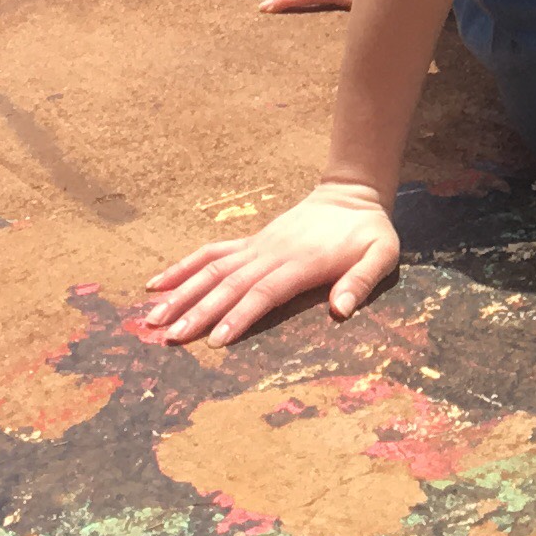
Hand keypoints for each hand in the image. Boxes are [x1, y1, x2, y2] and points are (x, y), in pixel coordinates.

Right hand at [137, 182, 400, 345]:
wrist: (352, 195)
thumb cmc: (369, 233)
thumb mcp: (382, 255)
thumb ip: (362, 281)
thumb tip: (341, 310)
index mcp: (301, 263)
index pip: (264, 293)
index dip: (239, 316)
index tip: (214, 340)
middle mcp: (271, 254)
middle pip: (229, 284)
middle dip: (198, 313)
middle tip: (170, 339)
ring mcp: (256, 246)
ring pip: (212, 270)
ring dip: (182, 294)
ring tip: (152, 319)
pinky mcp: (249, 242)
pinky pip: (211, 253)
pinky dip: (183, 267)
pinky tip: (157, 284)